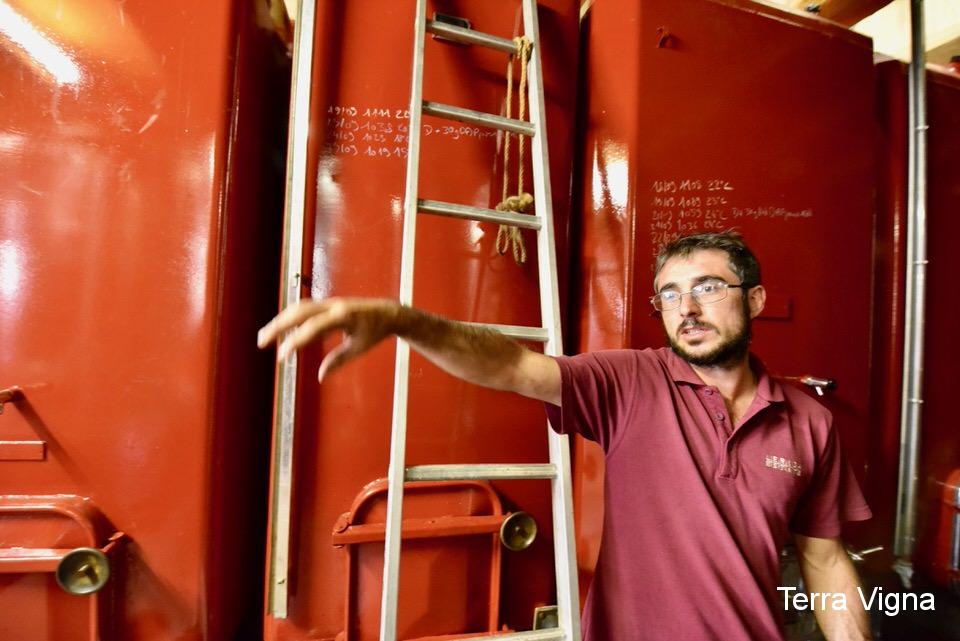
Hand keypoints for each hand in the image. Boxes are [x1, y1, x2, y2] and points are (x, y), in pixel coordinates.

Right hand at [257, 297, 399, 380]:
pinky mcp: (326, 305)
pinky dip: (289, 319)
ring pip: (298, 309)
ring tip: (264, 337)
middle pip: (299, 312)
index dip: (295, 341)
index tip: (281, 356)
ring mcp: (328, 303)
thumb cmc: (375, 332)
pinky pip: (304, 310)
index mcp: (344, 316)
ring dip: (280, 321)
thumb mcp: (359, 348)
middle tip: (261, 342)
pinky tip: (279, 330)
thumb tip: (320, 376)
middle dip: (278, 325)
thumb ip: (339, 360)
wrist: (387, 312)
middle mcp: (333, 306)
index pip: (313, 328)